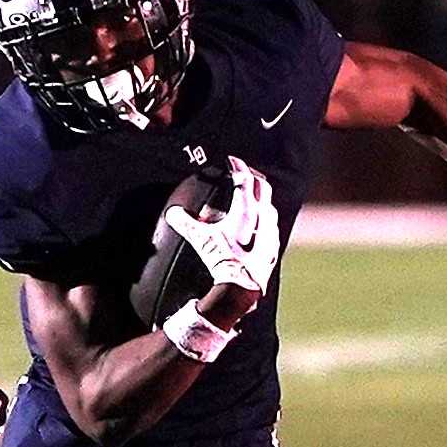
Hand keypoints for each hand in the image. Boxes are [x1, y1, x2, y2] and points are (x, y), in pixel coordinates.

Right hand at [165, 156, 279, 293]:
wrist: (239, 287)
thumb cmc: (223, 260)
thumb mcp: (199, 239)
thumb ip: (185, 222)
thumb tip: (173, 213)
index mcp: (245, 210)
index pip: (244, 179)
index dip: (238, 166)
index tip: (233, 160)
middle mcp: (262, 218)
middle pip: (263, 188)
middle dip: (253, 177)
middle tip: (244, 173)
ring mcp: (270, 232)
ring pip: (270, 207)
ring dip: (262, 198)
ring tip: (253, 198)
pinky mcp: (272, 248)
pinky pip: (272, 227)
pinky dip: (265, 221)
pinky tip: (260, 227)